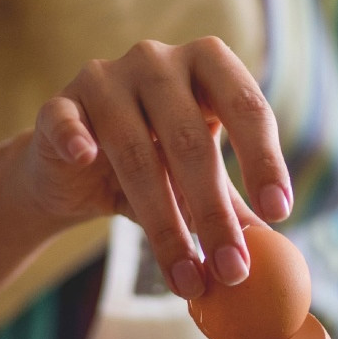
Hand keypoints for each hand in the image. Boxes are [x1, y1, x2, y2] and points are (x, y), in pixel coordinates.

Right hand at [22, 37, 291, 299]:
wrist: (72, 173)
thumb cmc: (150, 168)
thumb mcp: (196, 182)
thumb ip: (233, 206)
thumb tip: (277, 253)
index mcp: (206, 64)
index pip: (246, 105)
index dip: (264, 160)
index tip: (279, 214)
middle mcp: (156, 60)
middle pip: (190, 138)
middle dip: (214, 213)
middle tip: (233, 270)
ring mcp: (103, 78)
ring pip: (135, 150)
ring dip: (164, 224)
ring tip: (186, 278)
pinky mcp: (58, 105)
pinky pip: (66, 120)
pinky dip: (76, 137)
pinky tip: (86, 159)